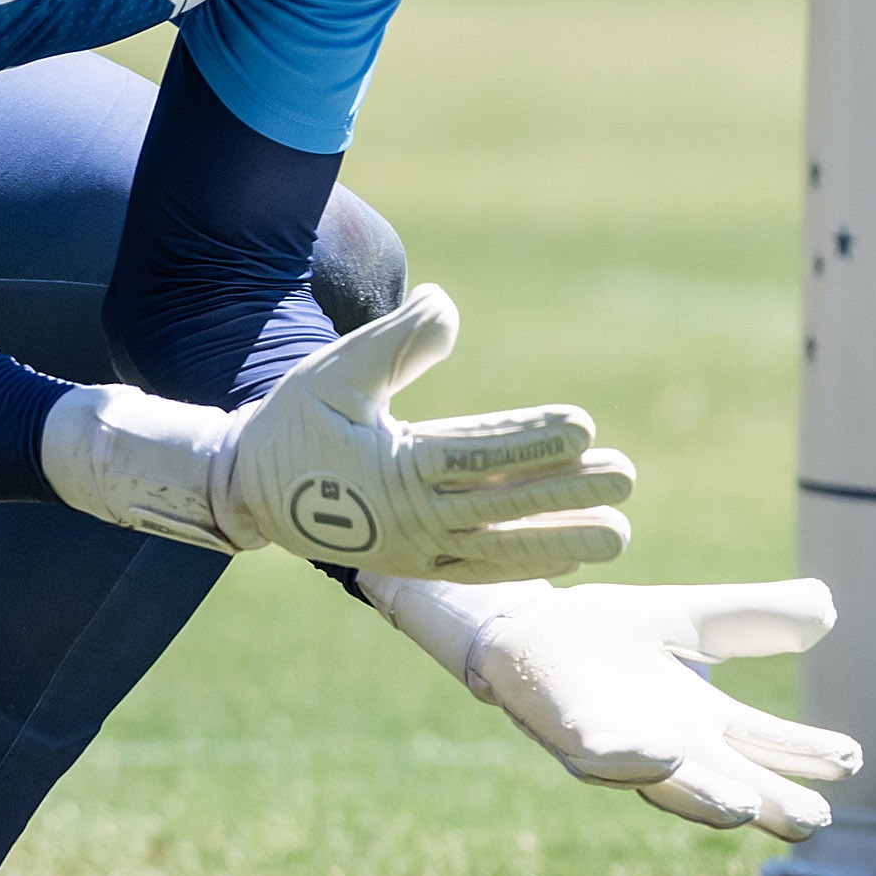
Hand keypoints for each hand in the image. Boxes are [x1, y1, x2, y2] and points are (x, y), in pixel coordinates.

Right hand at [212, 285, 633, 578]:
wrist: (248, 488)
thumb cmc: (294, 420)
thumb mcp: (334, 372)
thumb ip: (392, 341)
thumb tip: (447, 305)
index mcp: (391, 466)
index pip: (475, 454)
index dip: (530, 443)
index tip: (585, 428)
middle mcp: (410, 516)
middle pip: (502, 506)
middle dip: (567, 493)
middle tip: (627, 479)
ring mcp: (416, 550)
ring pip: (501, 548)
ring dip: (561, 540)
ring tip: (620, 534)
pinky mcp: (417, 567)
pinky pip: (481, 570)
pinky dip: (527, 564)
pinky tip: (573, 554)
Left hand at [361, 573, 864, 839]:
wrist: (521, 626)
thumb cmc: (603, 634)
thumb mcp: (686, 617)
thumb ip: (749, 616)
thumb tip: (829, 606)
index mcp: (702, 720)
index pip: (766, 744)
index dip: (807, 755)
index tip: (852, 757)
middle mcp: (669, 745)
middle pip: (731, 784)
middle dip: (767, 804)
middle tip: (812, 820)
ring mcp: (620, 746)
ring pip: (670, 784)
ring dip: (705, 796)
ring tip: (743, 805)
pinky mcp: (571, 734)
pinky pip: (602, 756)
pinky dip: (631, 760)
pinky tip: (662, 752)